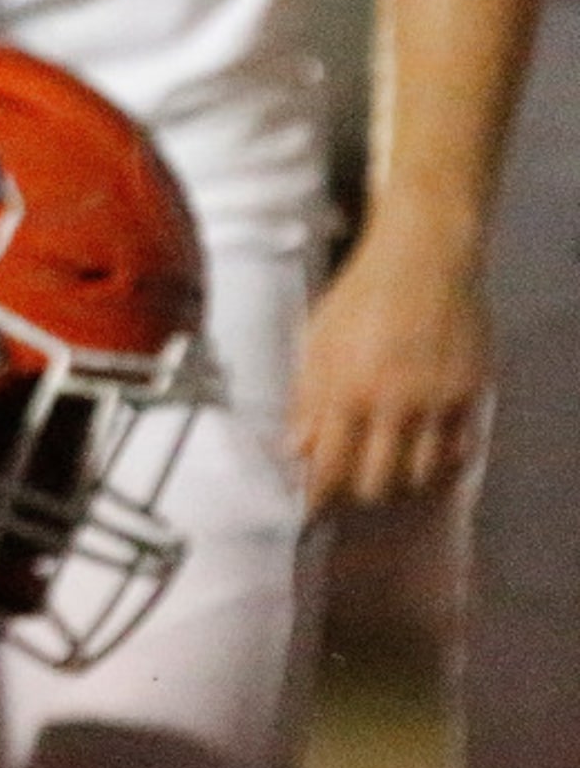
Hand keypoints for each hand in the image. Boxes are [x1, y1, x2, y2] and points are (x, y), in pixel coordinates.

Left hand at [289, 236, 489, 513]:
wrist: (424, 258)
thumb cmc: (361, 296)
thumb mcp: (319, 341)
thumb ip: (308, 399)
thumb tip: (295, 450)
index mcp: (346, 389)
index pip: (330, 467)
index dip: (319, 497)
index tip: (311, 509)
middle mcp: (394, 402)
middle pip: (377, 484)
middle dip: (359, 493)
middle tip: (350, 487)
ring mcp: (438, 401)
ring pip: (420, 475)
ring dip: (400, 479)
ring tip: (385, 465)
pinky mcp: (471, 394)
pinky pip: (457, 450)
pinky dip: (438, 458)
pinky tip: (422, 447)